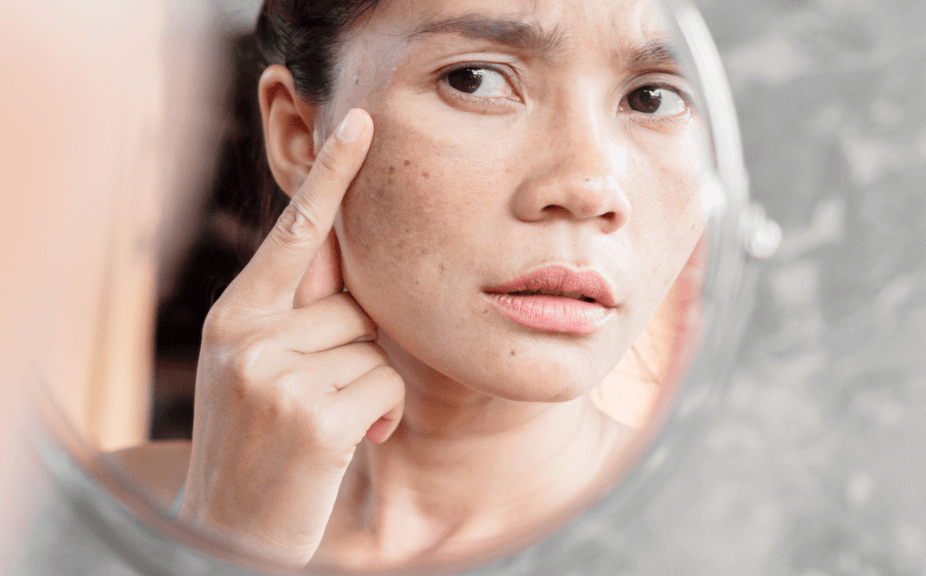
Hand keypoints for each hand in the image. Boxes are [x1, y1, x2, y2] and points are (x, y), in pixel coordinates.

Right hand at [179, 109, 403, 565]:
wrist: (227, 528)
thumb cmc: (256, 441)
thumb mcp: (252, 366)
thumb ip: (293, 313)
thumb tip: (342, 251)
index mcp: (234, 316)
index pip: (293, 233)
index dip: (330, 175)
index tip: (361, 122)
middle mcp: (248, 337)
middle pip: (354, 304)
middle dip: (355, 349)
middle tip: (319, 397)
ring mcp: (277, 376)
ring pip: (376, 344)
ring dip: (369, 385)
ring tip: (325, 422)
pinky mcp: (315, 416)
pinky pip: (387, 384)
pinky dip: (382, 413)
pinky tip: (346, 442)